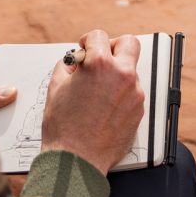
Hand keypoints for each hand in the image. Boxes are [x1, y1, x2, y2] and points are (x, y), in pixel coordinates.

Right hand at [41, 30, 144, 175]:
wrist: (77, 161)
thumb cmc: (63, 127)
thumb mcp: (56, 88)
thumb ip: (67, 66)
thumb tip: (75, 61)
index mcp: (100, 64)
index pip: (99, 36)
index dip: (88, 41)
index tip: (84, 49)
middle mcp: (122, 74)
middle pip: (129, 43)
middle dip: (114, 46)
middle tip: (102, 58)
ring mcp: (134, 93)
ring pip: (131, 70)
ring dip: (118, 73)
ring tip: (100, 90)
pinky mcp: (139, 110)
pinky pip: (133, 92)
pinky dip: (122, 93)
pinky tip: (106, 106)